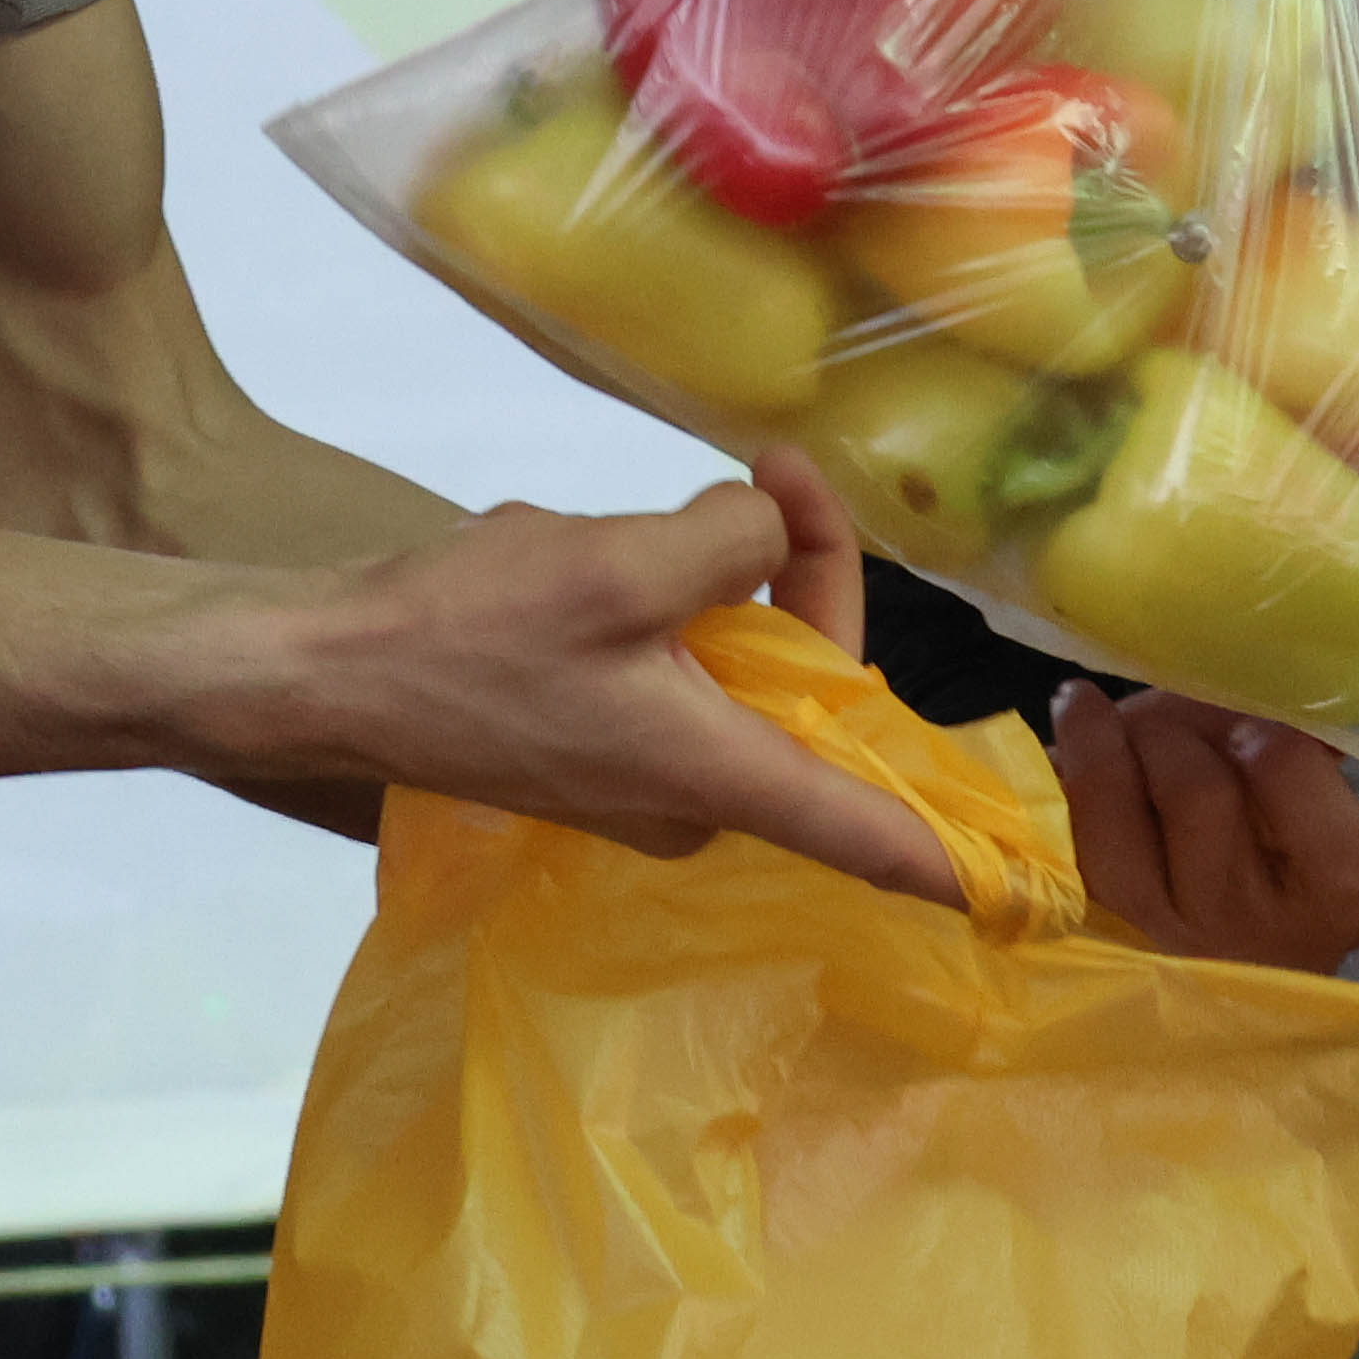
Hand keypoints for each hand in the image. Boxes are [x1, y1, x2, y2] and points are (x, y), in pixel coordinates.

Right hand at [239, 457, 965, 904]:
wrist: (321, 671)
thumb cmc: (465, 634)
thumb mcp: (618, 567)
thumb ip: (730, 546)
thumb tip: (761, 534)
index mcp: (718, 777)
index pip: (868, 832)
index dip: (956, 857)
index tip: (1037, 891)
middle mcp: (695, 799)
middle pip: (811, 693)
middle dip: (799, 570)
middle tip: (766, 466)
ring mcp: (644, 779)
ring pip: (739, 665)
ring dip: (709, 574)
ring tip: (613, 522)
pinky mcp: (598, 748)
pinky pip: (676, 669)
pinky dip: (657, 601)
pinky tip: (575, 556)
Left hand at [1049, 686, 1358, 1055]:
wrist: (1121, 928)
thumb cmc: (1233, 839)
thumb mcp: (1315, 813)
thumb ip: (1348, 774)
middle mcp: (1292, 928)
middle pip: (1269, 762)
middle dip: (1236, 711)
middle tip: (1227, 712)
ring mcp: (1200, 930)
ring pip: (1182, 775)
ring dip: (1166, 726)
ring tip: (1167, 728)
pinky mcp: (1117, 917)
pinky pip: (1102, 812)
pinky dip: (1093, 746)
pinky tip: (1085, 705)